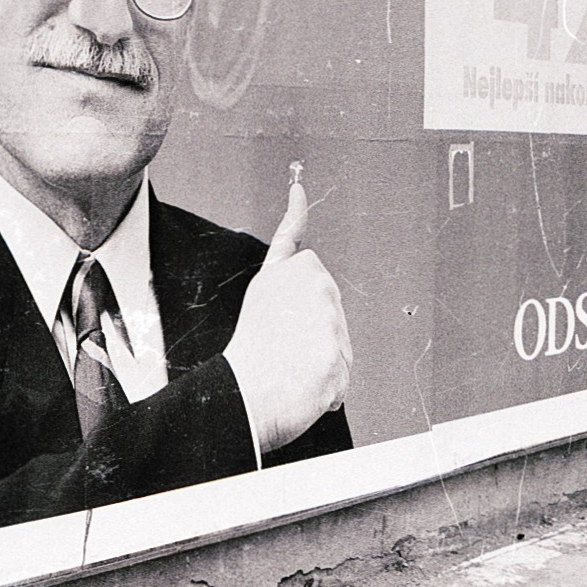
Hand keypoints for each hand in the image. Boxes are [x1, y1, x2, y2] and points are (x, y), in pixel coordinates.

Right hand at [222, 178, 352, 453]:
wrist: (247, 396)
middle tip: (285, 349)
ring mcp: (329, 317)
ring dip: (321, 359)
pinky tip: (304, 388)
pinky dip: (326, 388)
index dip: (294, 214)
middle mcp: (310, 285)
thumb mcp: (255, 311)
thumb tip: (312, 313)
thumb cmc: (245, 365)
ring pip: (337, 341)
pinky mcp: (341, 350)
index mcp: (281, 275)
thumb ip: (286, 298)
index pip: (291, 240)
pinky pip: (339, 374)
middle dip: (316, 327)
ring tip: (290, 370)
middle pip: (326, 302)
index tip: (298, 190)